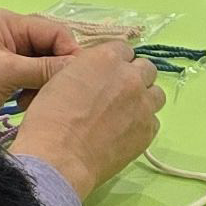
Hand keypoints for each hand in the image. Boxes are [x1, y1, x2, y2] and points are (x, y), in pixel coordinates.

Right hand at [12, 42, 163, 202]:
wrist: (59, 156)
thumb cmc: (49, 118)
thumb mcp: (61, 78)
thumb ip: (86, 71)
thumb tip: (95, 78)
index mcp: (106, 59)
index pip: (123, 50)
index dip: (115, 63)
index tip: (108, 75)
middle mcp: (130, 77)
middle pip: (146, 69)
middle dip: (134, 78)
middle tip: (118, 94)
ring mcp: (143, 104)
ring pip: (156, 94)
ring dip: (144, 99)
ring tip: (126, 113)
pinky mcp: (148, 130)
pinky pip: (153, 121)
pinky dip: (142, 124)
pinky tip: (125, 133)